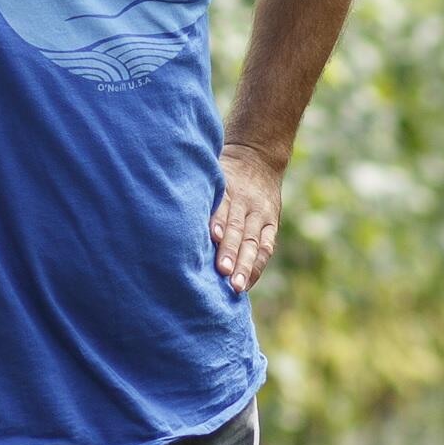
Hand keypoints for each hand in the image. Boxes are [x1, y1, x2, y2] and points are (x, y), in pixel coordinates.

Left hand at [211, 142, 284, 294]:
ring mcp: (261, 214)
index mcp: (229, 187)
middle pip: (238, 228)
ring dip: (244, 265)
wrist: (258, 158)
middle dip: (230, 251)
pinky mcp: (272, 224)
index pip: (223, 206)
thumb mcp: (210, 173)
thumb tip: (171, 217)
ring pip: (254, 242)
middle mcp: (247, 201)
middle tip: (222, 271)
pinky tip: (247, 284)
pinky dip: (257, 266)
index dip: (218, 221)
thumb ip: (196, 192)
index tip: (212, 237)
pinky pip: (267, 247)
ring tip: (236, 286)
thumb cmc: (222, 174)